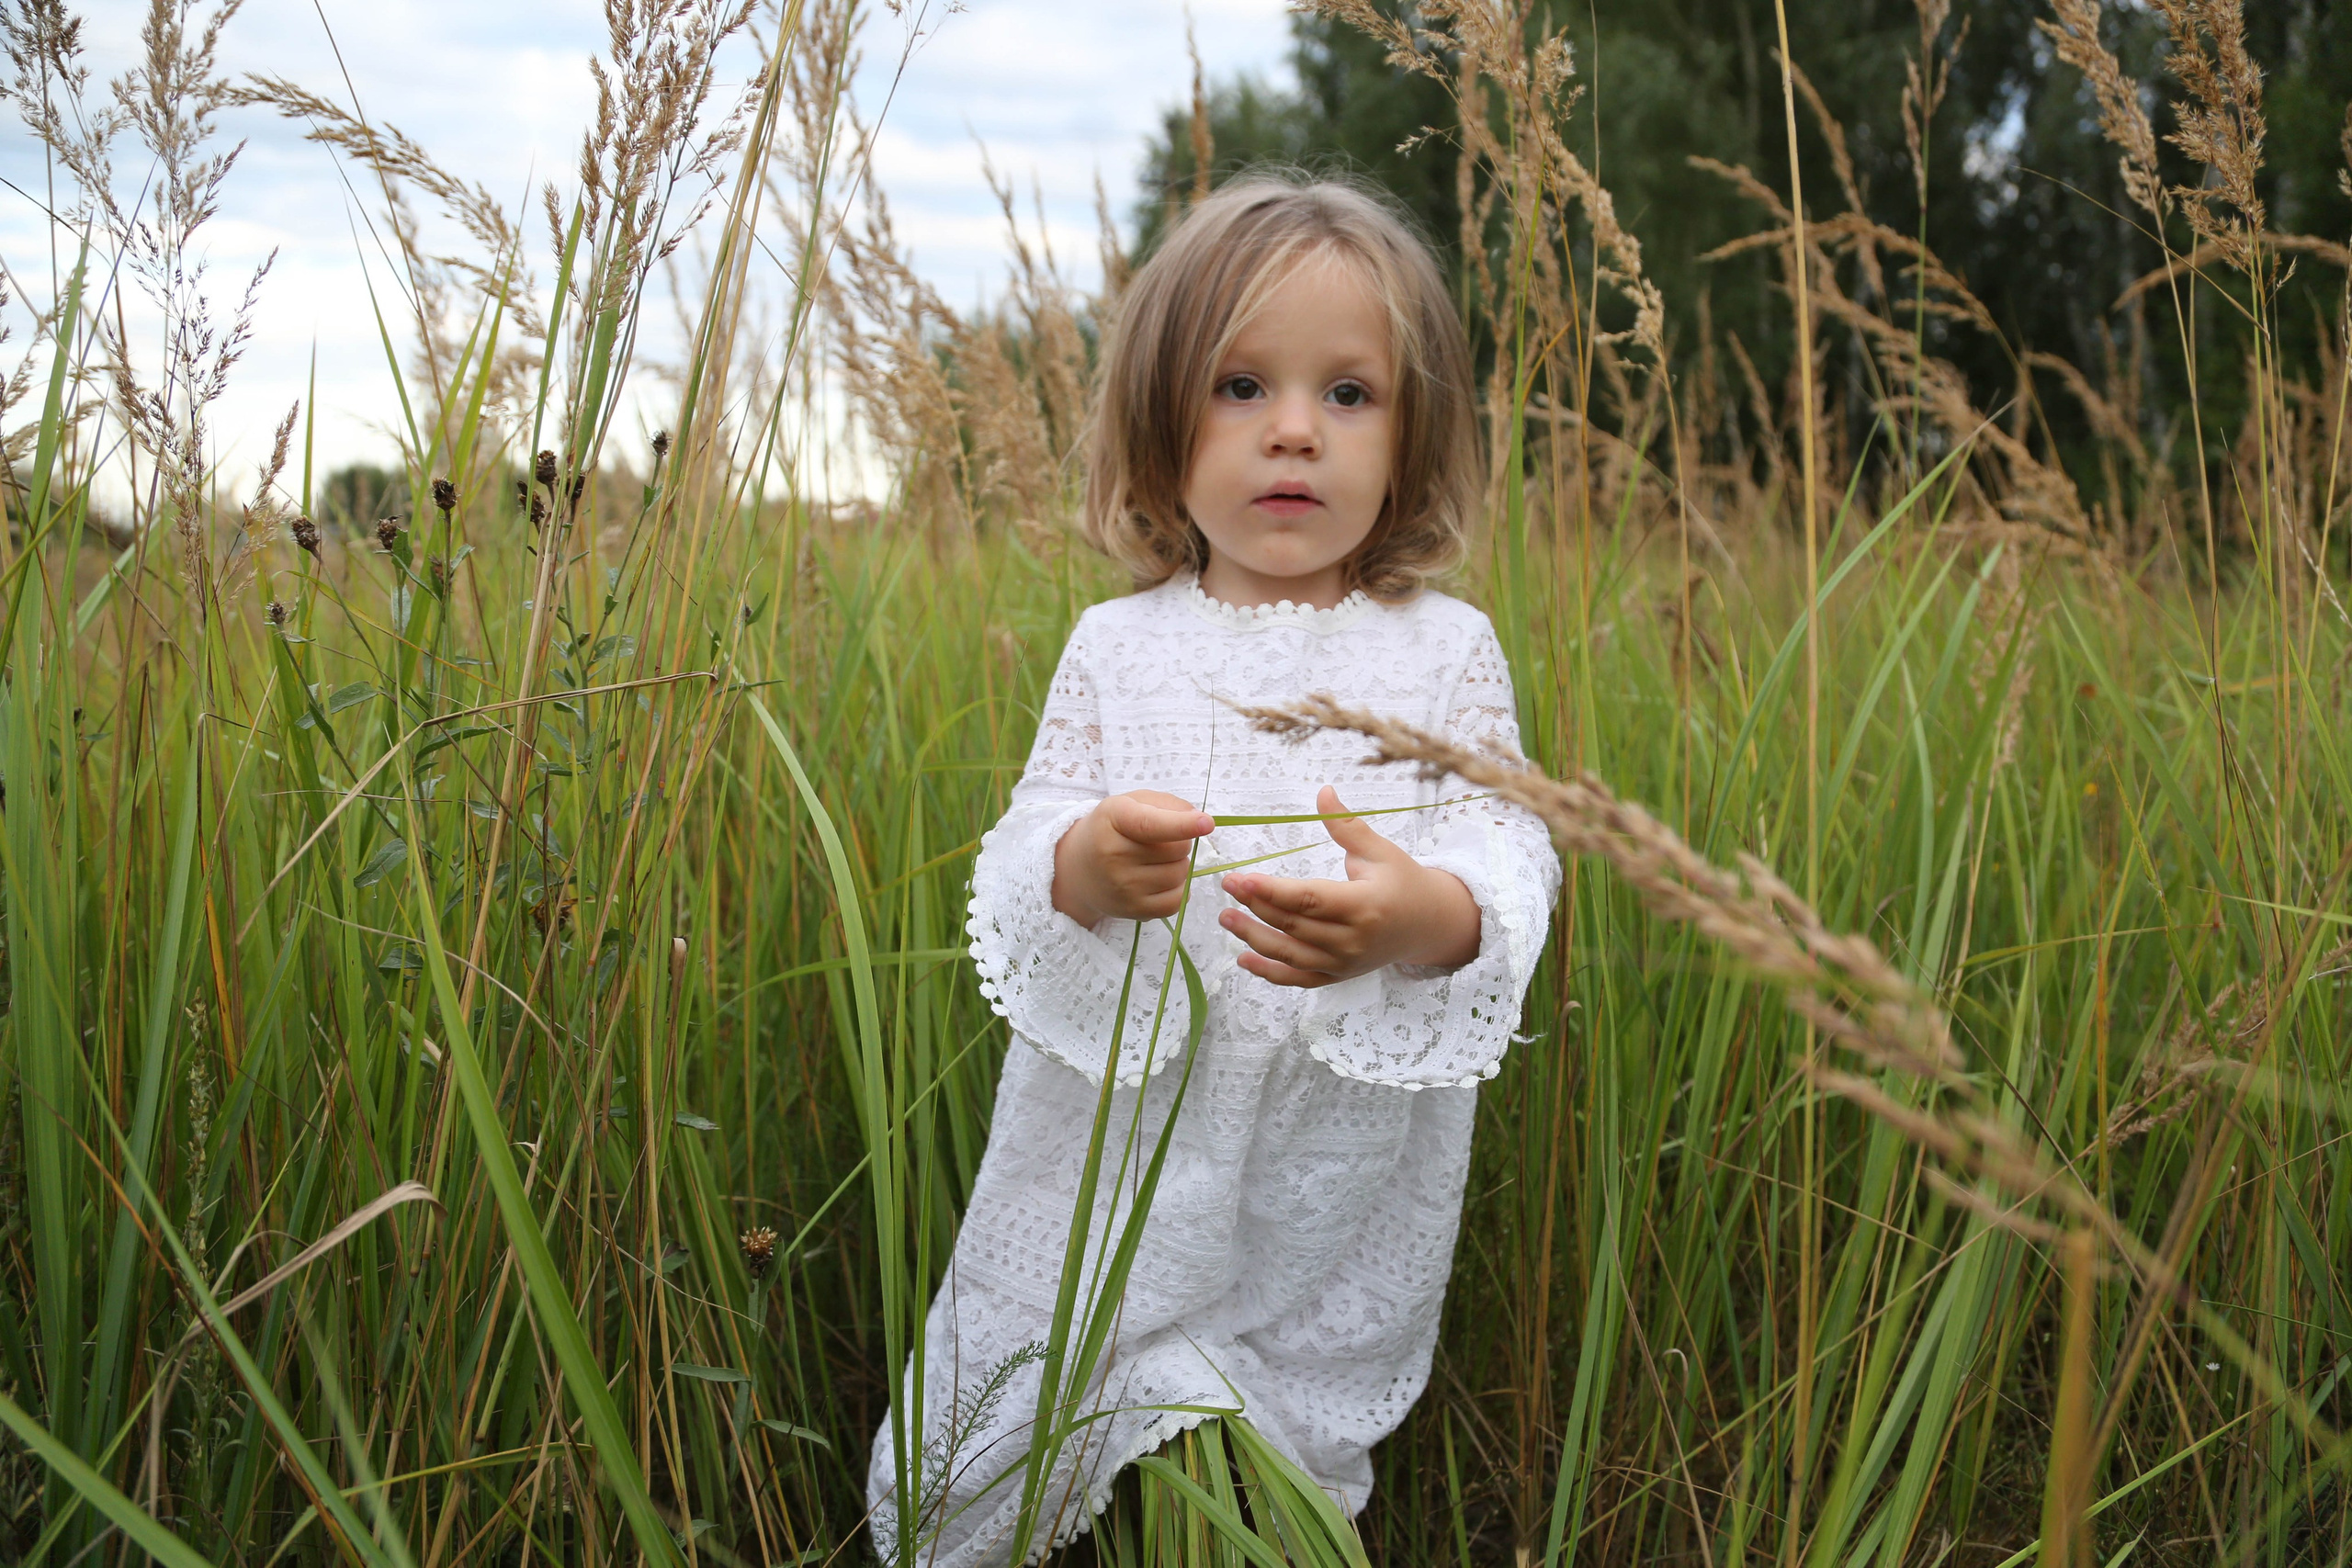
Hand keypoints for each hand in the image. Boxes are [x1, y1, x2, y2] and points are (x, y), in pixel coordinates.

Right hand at [1052, 790, 1215, 926]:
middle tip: (1161, 842)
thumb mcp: (1131, 803)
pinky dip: (1179, 889)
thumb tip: (1199, 823)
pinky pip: (1177, 901)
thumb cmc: (1112, 829)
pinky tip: (1161, 880)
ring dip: (1179, 865)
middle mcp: (1113, 854)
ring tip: (1157, 861)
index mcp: (1113, 819)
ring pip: (1180, 874)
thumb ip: (1167, 805)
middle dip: (1180, 842)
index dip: (1182, 825)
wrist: (1078, 869)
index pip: (1150, 825)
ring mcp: (1122, 886)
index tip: (1207, 823)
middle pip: (1177, 850)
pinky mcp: (1132, 910)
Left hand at [1217, 786, 1480, 987]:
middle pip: (1295, 925)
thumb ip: (1346, 825)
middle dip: (1256, 907)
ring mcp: (1344, 963)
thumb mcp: (1380, 850)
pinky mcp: (1338, 976)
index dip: (1272, 891)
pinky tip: (1243, 959)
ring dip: (1254, 939)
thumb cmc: (1403, 882)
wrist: (1429, 924)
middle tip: (1227, 886)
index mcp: (1364, 905)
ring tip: (1226, 919)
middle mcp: (1353, 940)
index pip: (1310, 900)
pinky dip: (1270, 974)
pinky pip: (1299, 979)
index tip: (1241, 879)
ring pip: (1291, 955)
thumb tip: (1322, 791)